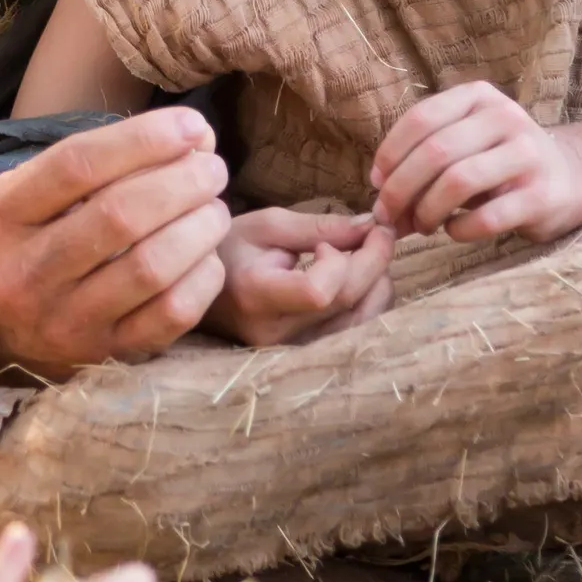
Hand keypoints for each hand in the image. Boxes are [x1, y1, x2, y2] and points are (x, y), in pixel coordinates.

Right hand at [0, 108, 232, 384]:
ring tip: (215, 208)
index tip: (191, 126)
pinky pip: (170, 315)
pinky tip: (207, 256)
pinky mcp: (103, 354)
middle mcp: (25, 273)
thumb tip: (191, 135)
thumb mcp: (26, 193)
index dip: (143, 140)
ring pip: (151, 267)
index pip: (77, 165)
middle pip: (121, 215)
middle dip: (183, 182)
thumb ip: (95, 160)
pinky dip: (203, 278)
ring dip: (200, 227)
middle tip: (212, 168)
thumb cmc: (28, 240)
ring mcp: (64, 321)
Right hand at [204, 208, 394, 346]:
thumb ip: (319, 226)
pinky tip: (362, 280)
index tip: (325, 244)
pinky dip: (370, 302)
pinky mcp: (306, 355)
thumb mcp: (267, 226)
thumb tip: (370, 226)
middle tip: (378, 232)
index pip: (317, 292)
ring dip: (378, 283)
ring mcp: (292, 350)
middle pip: (347, 303)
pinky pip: (356, 332)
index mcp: (256, 295)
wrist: (203, 291)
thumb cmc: (232, 251)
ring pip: (362, 322)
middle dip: (375, 261)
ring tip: (368, 255)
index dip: (337, 262)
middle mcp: (275, 332)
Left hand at [370, 82, 581, 241]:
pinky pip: (486, 217)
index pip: (421, 118)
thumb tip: (379, 207)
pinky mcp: (542, 195)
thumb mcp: (463, 147)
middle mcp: (505, 117)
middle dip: (400, 189)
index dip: (390, 154)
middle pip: (435, 152)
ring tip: (421, 226)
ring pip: (458, 181)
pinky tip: (453, 231)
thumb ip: (420, 165)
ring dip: (427, 211)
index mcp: (478, 96)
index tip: (376, 183)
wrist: (566, 178)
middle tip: (388, 216)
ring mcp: (527, 154)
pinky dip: (458, 230)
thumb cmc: (497, 164)